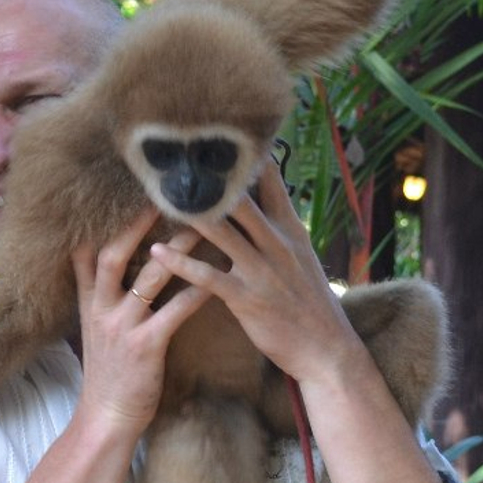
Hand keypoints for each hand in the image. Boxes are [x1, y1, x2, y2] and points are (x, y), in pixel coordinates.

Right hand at [71, 207, 211, 438]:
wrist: (106, 419)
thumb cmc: (109, 374)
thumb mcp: (94, 329)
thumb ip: (101, 297)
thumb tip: (114, 269)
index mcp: (88, 302)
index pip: (87, 252)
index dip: (102, 221)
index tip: (124, 192)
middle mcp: (101, 308)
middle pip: (114, 253)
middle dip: (136, 222)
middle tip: (166, 195)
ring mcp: (121, 326)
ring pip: (150, 276)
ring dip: (179, 249)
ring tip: (205, 226)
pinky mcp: (145, 346)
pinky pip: (175, 311)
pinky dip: (197, 291)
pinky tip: (219, 278)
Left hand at [150, 164, 362, 384]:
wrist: (325, 349)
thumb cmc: (309, 302)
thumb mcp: (302, 257)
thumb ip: (280, 228)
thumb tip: (260, 199)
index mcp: (292, 230)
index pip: (271, 182)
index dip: (248, 157)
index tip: (222, 133)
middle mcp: (278, 244)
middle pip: (241, 200)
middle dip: (210, 179)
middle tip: (179, 157)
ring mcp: (262, 271)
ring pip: (221, 232)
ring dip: (188, 215)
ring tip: (157, 197)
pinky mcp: (247, 299)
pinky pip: (208, 277)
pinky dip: (181, 263)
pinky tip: (157, 252)